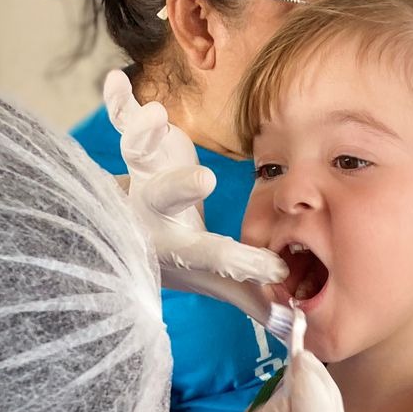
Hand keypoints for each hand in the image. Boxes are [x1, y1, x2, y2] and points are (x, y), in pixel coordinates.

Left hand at [104, 70, 285, 319]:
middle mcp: (155, 211)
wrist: (123, 233)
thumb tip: (296, 331)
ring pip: (137, 152)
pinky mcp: (137, 147)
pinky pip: (121, 121)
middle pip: (165, 198)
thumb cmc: (179, 253)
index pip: (214, 255)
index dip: (244, 265)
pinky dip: (118, 102)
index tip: (275, 272)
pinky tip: (116, 80)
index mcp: (179, 245)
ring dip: (143, 134)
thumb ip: (253, 301)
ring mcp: (141, 175)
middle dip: (181, 187)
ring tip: (154, 116)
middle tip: (204, 182)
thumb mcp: (213, 281)